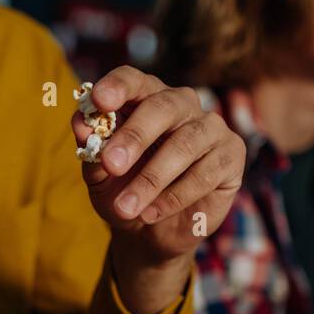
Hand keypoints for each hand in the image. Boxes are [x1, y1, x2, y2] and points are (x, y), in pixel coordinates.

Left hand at [74, 66, 245, 313]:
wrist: (150, 233)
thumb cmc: (123, 192)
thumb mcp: (100, 175)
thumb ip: (91, 148)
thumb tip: (81, 124)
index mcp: (145, 99)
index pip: (133, 80)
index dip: (118, 87)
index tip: (99, 101)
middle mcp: (181, 105)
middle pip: (162, 107)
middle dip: (134, 136)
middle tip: (111, 164)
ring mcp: (211, 127)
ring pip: (186, 143)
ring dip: (152, 178)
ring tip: (126, 207)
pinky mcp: (232, 155)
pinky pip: (206, 172)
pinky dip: (175, 196)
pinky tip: (151, 213)